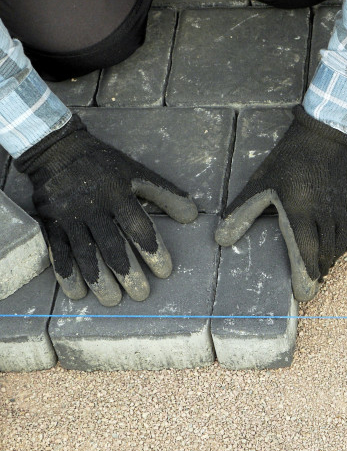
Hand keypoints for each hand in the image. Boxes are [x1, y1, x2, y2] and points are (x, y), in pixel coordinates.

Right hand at [14, 115, 198, 305]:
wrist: (58, 150)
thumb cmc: (105, 165)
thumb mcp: (137, 173)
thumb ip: (165, 194)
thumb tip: (192, 216)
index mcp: (119, 194)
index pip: (139, 228)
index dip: (154, 251)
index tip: (165, 272)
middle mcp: (94, 207)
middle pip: (113, 246)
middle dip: (128, 273)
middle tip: (141, 294)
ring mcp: (70, 217)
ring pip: (86, 254)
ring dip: (100, 280)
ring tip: (113, 300)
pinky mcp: (51, 223)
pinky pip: (58, 253)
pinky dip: (67, 275)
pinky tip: (78, 294)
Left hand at [215, 105, 346, 301]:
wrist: (326, 136)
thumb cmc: (290, 161)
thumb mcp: (262, 184)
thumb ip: (243, 213)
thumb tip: (221, 240)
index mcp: (300, 214)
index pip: (306, 256)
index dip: (305, 278)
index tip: (304, 293)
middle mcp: (326, 217)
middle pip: (325, 256)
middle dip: (318, 271)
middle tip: (310, 277)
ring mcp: (345, 211)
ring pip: (340, 248)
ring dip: (331, 259)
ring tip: (322, 262)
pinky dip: (345, 245)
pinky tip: (337, 244)